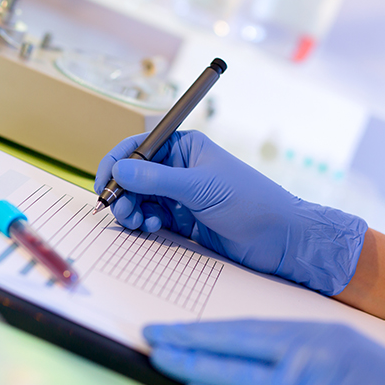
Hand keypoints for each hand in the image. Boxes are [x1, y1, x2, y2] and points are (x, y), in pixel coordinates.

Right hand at [94, 131, 365, 294]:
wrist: (281, 239)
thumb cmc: (249, 202)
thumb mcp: (200, 187)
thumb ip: (157, 179)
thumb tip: (119, 170)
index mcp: (185, 147)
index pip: (140, 145)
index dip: (117, 161)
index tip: (104, 182)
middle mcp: (179, 168)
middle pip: (135, 175)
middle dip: (123, 192)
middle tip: (120, 211)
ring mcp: (181, 195)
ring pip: (141, 199)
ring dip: (132, 209)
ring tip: (137, 222)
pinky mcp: (183, 220)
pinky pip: (152, 217)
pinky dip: (146, 223)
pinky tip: (154, 228)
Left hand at [144, 320, 384, 384]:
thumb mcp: (346, 352)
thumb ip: (299, 350)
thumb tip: (246, 353)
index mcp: (315, 332)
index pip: (242, 327)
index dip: (201, 329)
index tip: (170, 327)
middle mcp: (307, 356)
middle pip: (230, 345)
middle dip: (184, 341)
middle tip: (148, 335)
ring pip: (234, 374)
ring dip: (191, 365)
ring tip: (158, 358)